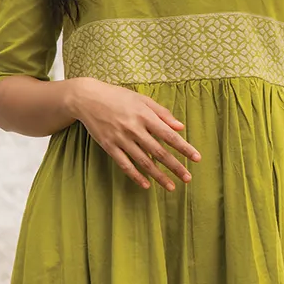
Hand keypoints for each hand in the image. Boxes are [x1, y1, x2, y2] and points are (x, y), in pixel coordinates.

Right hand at [70, 80, 199, 190]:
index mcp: (144, 115)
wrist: (87, 98)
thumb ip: (162, 113)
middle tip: (188, 179)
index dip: (184, 148)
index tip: (196, 158)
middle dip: (175, 166)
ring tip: (171, 187)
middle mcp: (134, 128)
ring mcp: (120, 139)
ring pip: (143, 162)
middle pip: (159, 152)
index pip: (169, 135)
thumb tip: (180, 127)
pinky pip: (125, 165)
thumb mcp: (142, 99)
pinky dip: (136, 176)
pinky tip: (146, 185)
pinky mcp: (109, 146)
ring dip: (158, 176)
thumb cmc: (118, 97)